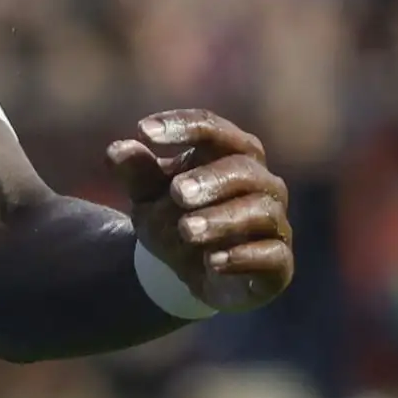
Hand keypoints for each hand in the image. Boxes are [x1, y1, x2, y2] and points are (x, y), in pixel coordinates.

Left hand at [108, 109, 292, 313]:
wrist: (190, 271)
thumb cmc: (175, 217)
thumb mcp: (148, 196)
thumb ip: (136, 173)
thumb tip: (116, 150)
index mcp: (231, 151)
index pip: (212, 127)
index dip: (182, 126)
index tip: (145, 132)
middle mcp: (261, 180)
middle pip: (242, 168)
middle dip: (210, 180)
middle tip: (176, 194)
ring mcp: (274, 221)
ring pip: (259, 210)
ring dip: (221, 219)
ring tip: (186, 231)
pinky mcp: (280, 262)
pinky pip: (272, 254)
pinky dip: (243, 256)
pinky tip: (212, 262)